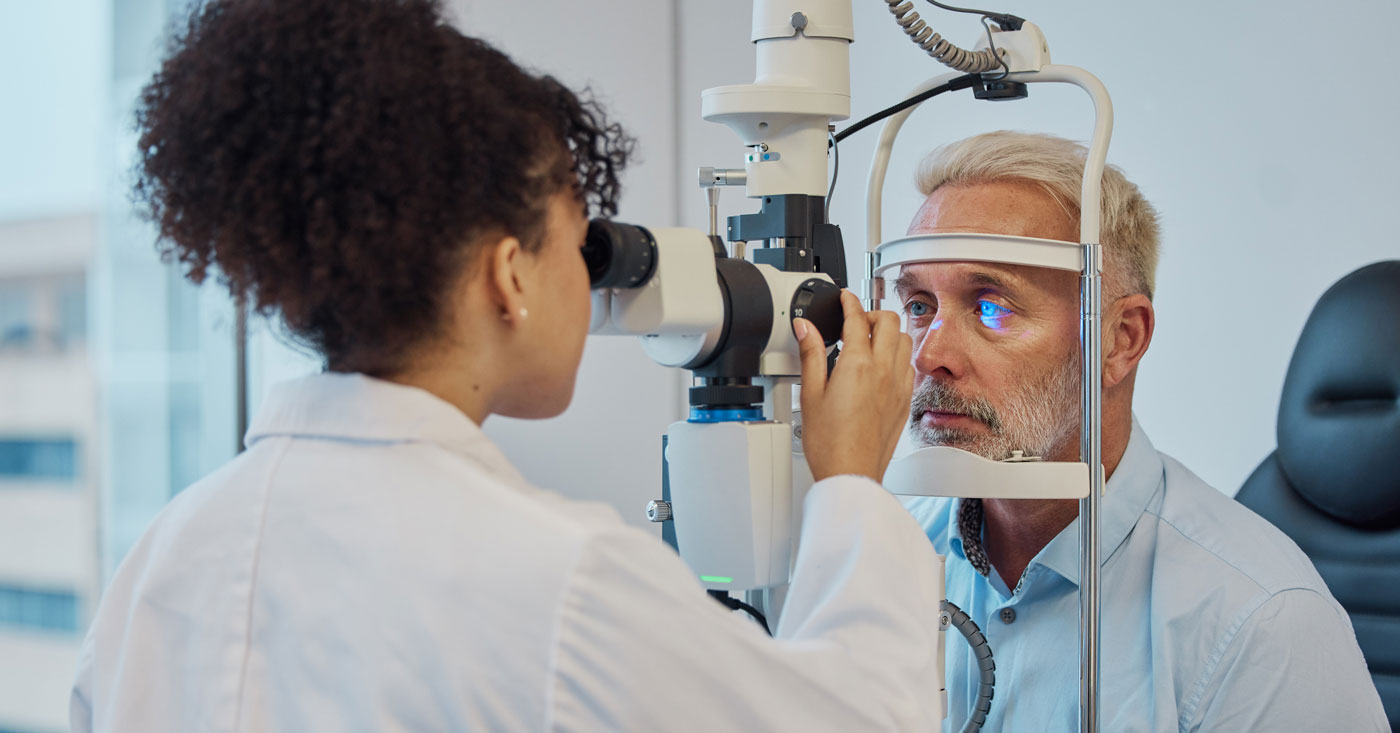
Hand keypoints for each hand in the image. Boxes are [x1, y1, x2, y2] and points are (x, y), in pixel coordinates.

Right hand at [793, 290, 913, 482]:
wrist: (851, 473)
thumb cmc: (830, 443)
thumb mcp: (810, 394)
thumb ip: (810, 354)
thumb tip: (805, 328)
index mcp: (858, 365)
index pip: (857, 318)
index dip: (849, 302)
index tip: (844, 297)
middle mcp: (883, 371)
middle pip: (889, 321)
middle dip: (872, 312)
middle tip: (856, 320)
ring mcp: (898, 386)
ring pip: (905, 340)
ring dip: (889, 332)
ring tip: (870, 341)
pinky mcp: (905, 401)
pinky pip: (908, 365)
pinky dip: (897, 355)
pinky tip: (882, 366)